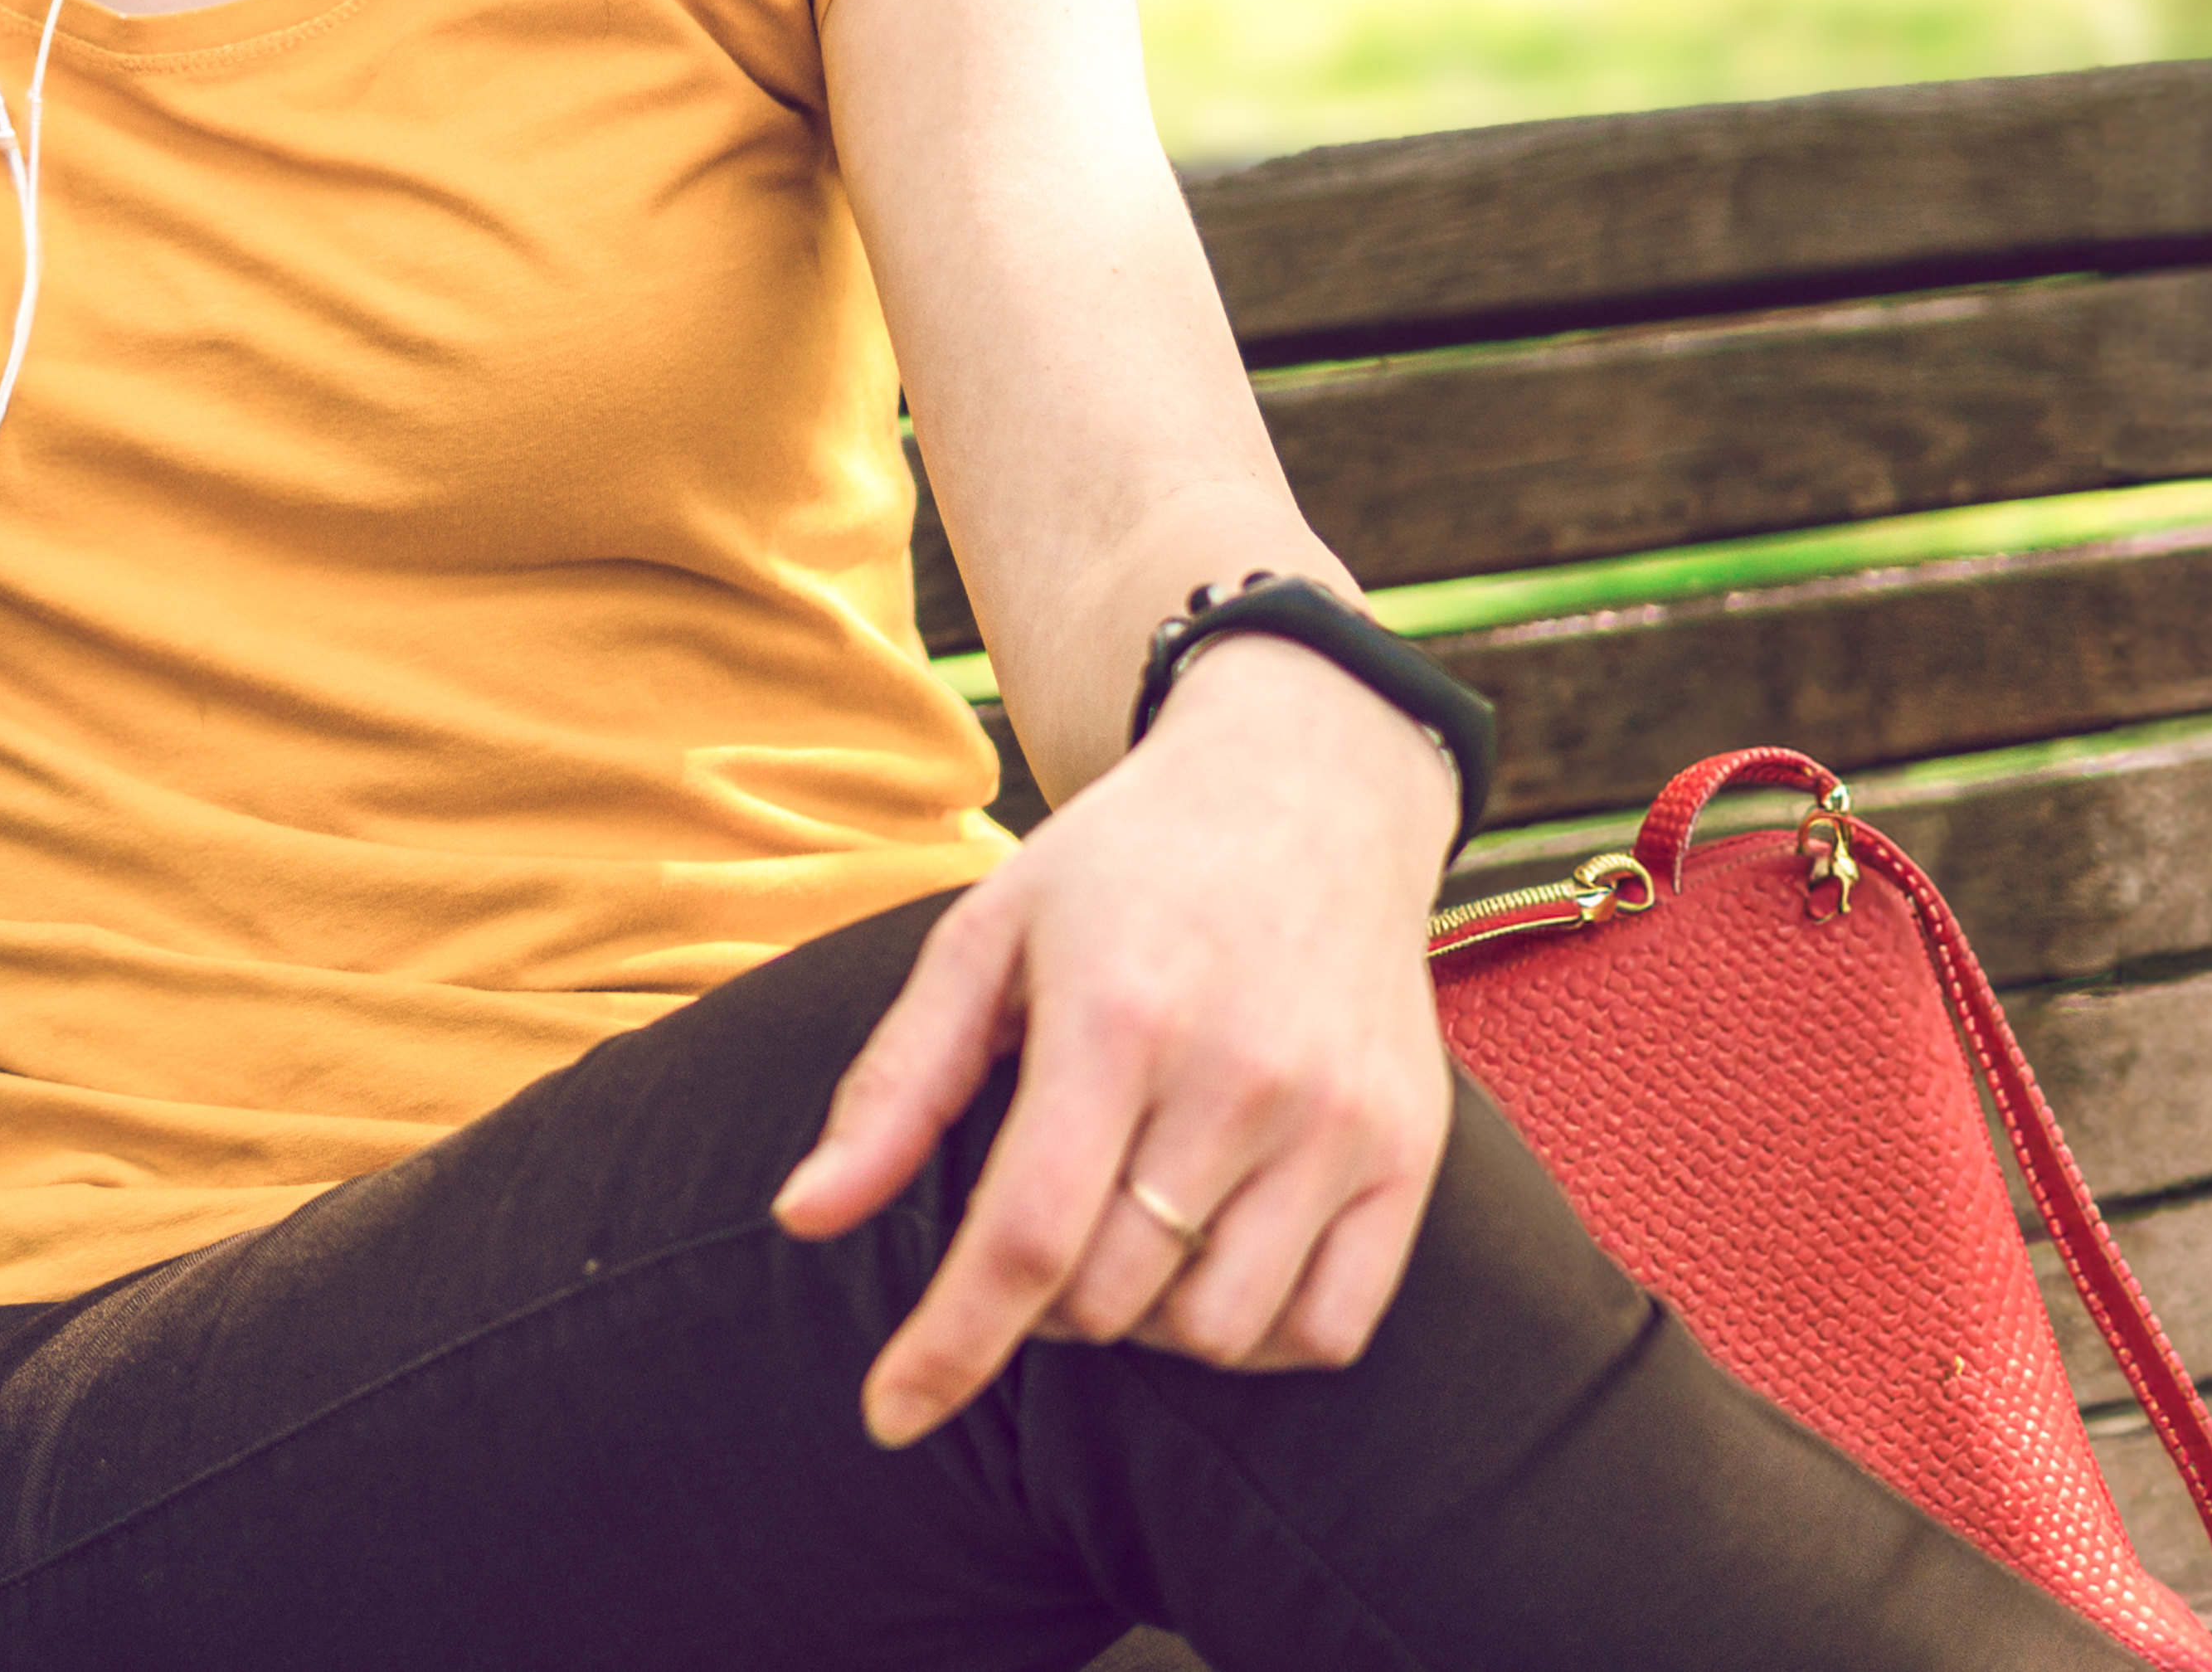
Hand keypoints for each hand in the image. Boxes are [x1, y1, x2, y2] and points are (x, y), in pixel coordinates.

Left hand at [766, 641, 1470, 1443]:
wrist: (1307, 795)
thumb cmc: (1119, 871)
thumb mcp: (981, 939)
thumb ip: (896, 1085)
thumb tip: (801, 1218)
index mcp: (1117, 1020)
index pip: (1024, 1236)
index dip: (949, 1344)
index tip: (888, 1417)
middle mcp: (1240, 1079)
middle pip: (1110, 1295)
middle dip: (1039, 1301)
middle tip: (1034, 1226)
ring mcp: (1338, 1123)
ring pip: (1213, 1329)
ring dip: (1142, 1319)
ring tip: (1123, 1230)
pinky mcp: (1410, 1152)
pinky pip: (1327, 1328)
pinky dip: (1254, 1335)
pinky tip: (1210, 1264)